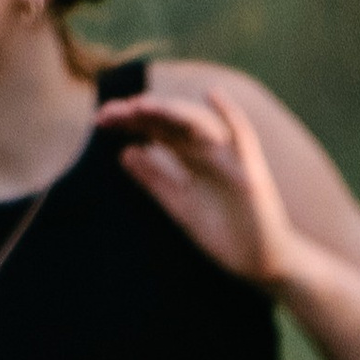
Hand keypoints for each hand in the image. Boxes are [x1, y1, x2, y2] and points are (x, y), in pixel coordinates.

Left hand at [104, 88, 301, 288]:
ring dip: (172, 111)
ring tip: (142, 106)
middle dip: (141, 114)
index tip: (99, 121)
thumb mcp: (180, 206)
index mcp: (190, 158)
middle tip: (109, 112)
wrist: (260, 263)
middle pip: (171, 122)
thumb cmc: (225, 235)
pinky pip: (242, 136)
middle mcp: (208, 150)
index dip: (129, 122)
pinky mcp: (249, 171)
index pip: (156, 130)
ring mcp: (229, 157)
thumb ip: (155, 180)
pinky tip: (213, 96)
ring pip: (198, 124)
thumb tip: (124, 153)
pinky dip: (230, 114)